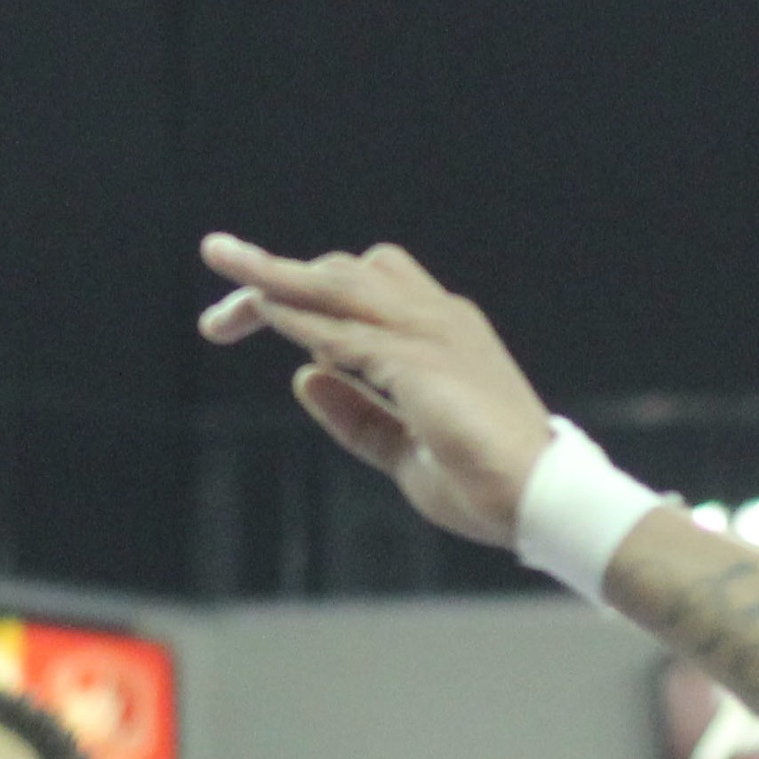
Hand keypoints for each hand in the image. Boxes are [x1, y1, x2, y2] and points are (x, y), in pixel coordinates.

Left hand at [196, 234, 558, 549]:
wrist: (541, 502)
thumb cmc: (484, 483)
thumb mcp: (402, 450)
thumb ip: (355, 415)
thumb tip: (300, 378)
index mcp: (440, 333)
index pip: (363, 289)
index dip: (305, 297)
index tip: (252, 316)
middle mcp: (435, 318)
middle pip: (342, 274)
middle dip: (276, 277)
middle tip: (217, 305)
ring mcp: (429, 333)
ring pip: (336, 285)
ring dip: (273, 274)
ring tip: (220, 257)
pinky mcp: (417, 360)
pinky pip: (341, 330)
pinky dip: (296, 317)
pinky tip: (259, 312)